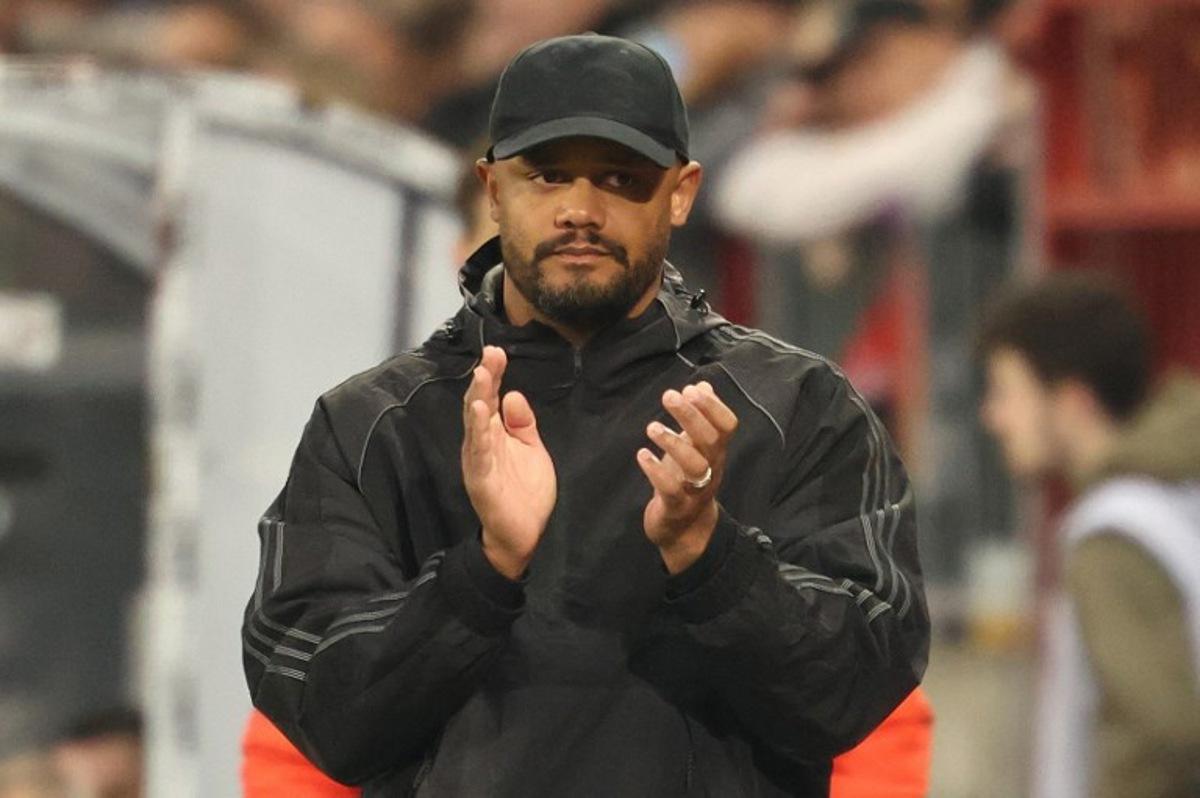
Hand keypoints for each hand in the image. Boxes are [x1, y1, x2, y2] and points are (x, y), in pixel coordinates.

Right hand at [461, 346, 555, 578]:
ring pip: (474, 425)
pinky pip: (478, 453)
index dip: (493, 374)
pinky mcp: (480, 479)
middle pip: (479, 404)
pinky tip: (480, 414)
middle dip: (484, 379)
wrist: (525, 535)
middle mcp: (482, 443)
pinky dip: (478, 432)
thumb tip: (513, 394)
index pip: (491, 397)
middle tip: (490, 355)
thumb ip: (522, 423)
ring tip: (481, 377)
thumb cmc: (525, 492)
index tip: (498, 352)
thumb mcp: (531, 449)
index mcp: (495, 433)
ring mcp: (479, 460)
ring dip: (477, 400)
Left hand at [637, 381, 737, 573]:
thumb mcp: (695, 447)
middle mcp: (712, 469)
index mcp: (716, 452)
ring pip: (695, 465)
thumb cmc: (687, 480)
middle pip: (710, 440)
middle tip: (669, 396)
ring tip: (652, 427)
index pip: (727, 426)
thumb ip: (700, 417)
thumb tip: (702, 385)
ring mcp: (696, 489)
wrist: (685, 530)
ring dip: (674, 442)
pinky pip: (671, 489)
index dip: (714, 406)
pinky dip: (656, 471)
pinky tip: (642, 454)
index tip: (692, 389)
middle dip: (691, 415)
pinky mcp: (676, 506)